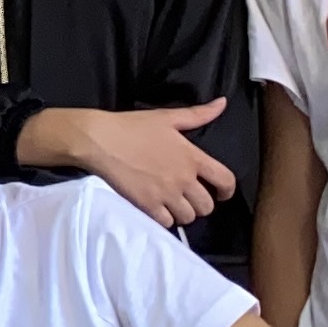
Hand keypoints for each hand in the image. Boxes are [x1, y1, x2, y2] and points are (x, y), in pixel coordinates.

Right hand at [14, 102, 236, 228]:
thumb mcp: (167, 117)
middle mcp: (184, 179)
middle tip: (190, 198)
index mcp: (192, 157)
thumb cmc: (132, 126)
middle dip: (201, 204)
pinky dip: (165, 219)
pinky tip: (158, 209)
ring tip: (173, 204)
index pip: (225, 180)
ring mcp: (166, 194)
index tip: (221, 193)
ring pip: (188, 217)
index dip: (228, 191)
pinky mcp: (148, 205)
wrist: (100, 140)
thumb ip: (198, 114)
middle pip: (207, 206)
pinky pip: (167, 223)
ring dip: (183, 213)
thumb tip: (222, 103)